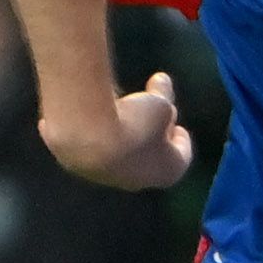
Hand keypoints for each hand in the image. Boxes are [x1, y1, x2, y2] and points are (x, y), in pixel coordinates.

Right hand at [40, 70, 191, 190]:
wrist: (88, 136)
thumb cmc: (136, 123)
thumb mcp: (158, 103)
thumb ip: (163, 94)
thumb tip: (162, 81)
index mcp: (168, 171)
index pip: (181, 157)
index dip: (181, 139)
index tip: (176, 124)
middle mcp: (139, 181)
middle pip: (151, 156)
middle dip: (153, 133)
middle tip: (152, 110)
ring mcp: (107, 176)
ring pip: (121, 154)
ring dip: (125, 133)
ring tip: (123, 107)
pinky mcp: (80, 165)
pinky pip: (94, 147)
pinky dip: (98, 132)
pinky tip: (95, 113)